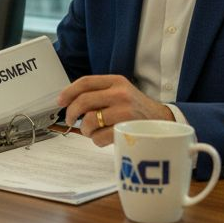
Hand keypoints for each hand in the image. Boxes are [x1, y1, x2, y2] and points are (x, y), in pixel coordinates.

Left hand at [57, 75, 172, 146]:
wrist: (163, 122)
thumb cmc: (137, 110)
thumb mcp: (121, 92)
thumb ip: (101, 93)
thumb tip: (71, 102)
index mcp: (116, 81)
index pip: (86, 82)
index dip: (68, 91)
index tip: (60, 101)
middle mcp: (120, 93)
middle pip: (83, 101)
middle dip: (71, 113)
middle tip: (70, 120)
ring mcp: (124, 111)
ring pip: (89, 121)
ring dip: (85, 130)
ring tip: (92, 131)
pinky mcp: (126, 129)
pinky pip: (99, 138)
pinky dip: (96, 141)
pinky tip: (103, 138)